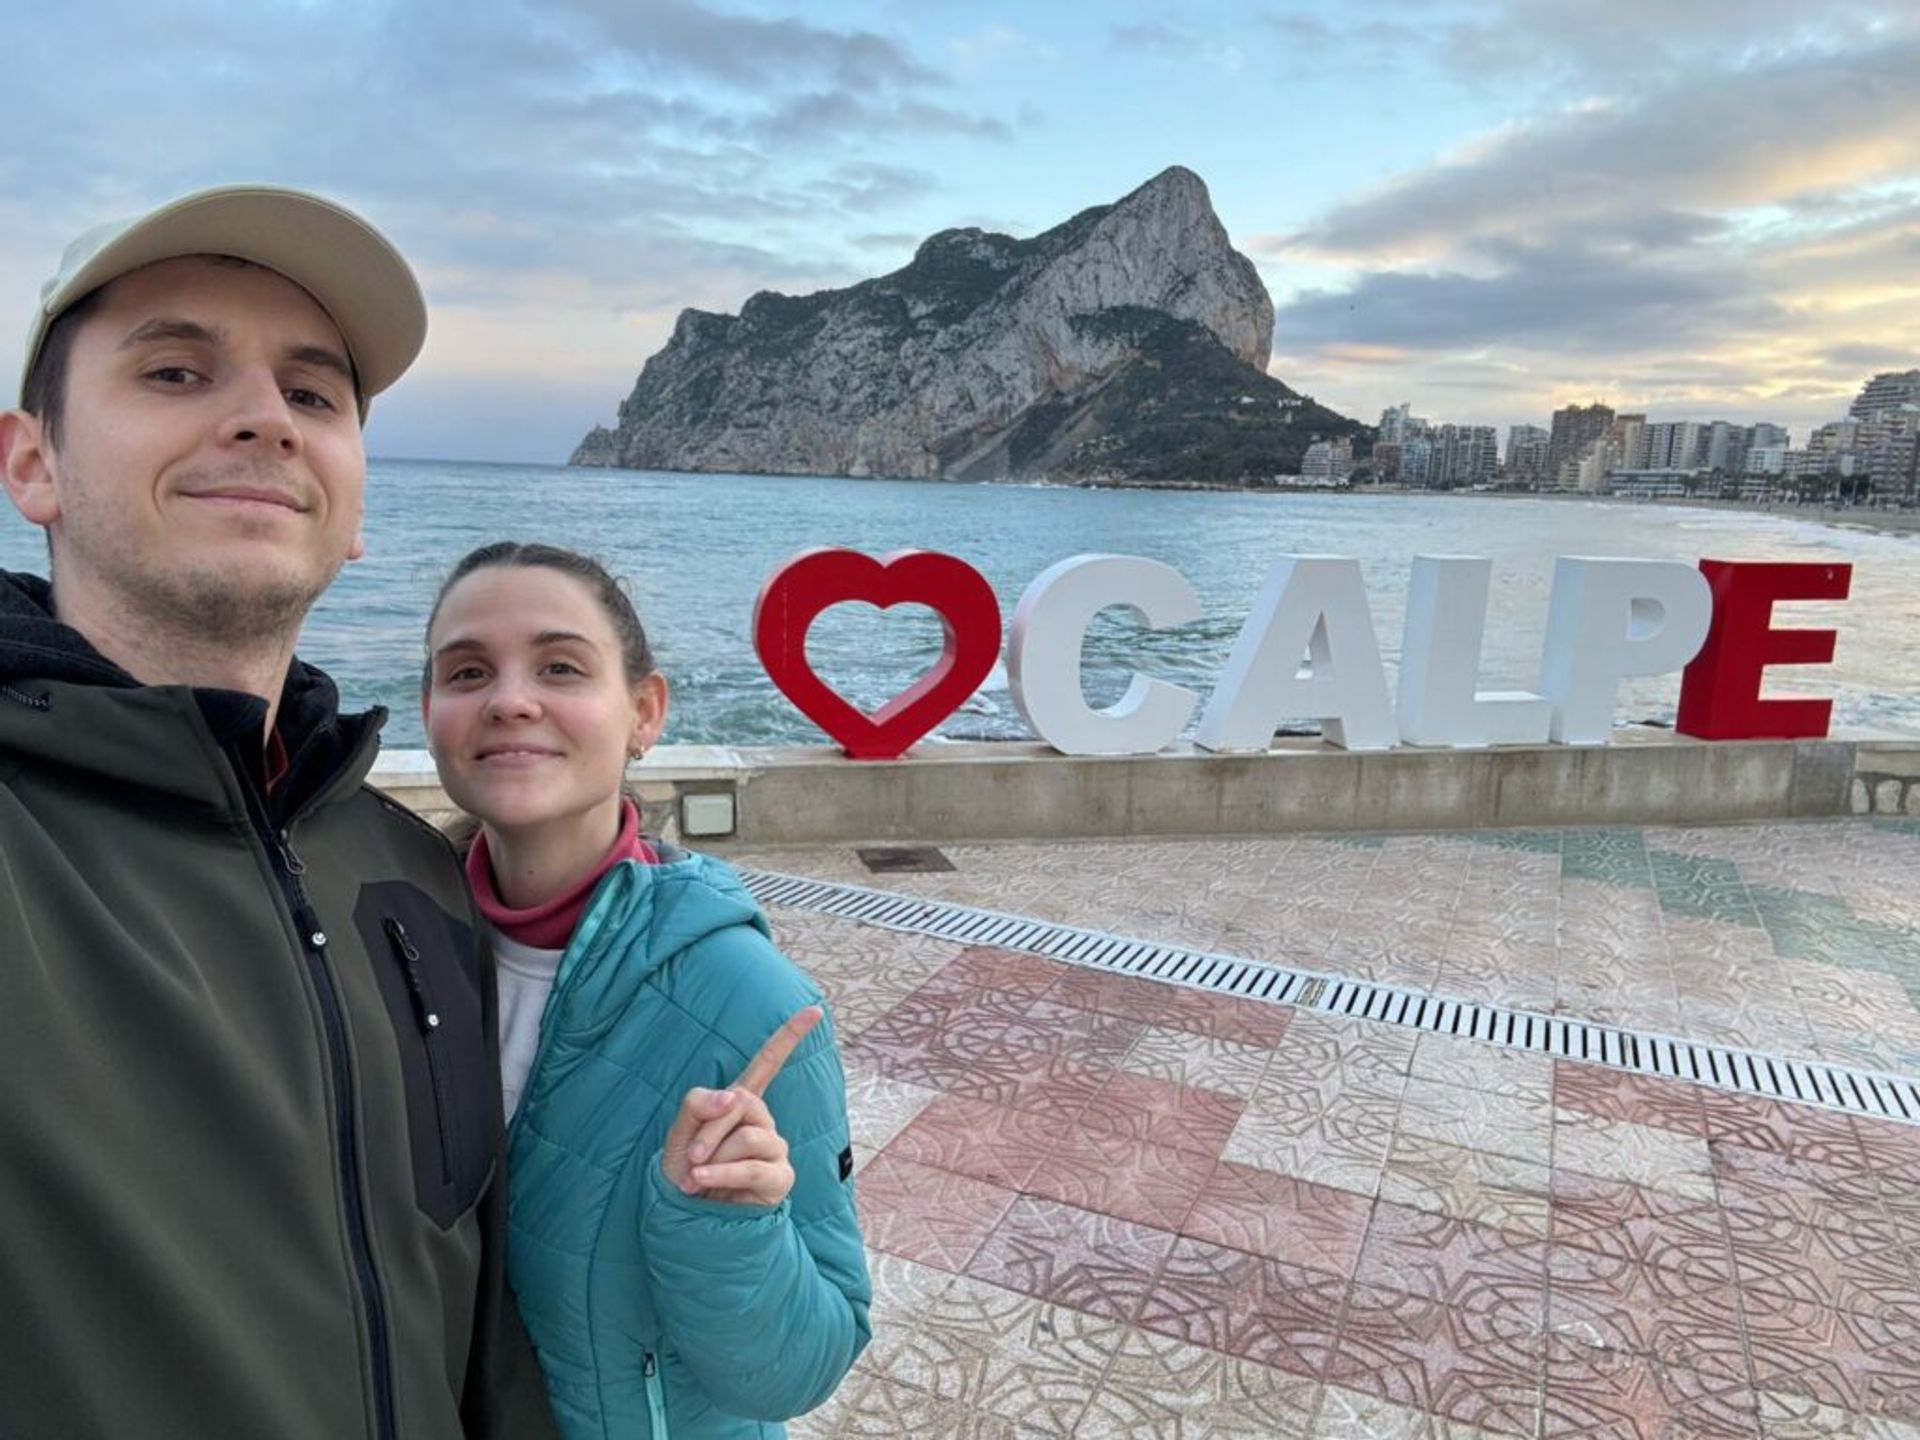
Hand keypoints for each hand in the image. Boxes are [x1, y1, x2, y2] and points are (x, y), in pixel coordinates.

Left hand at [660, 1005, 822, 1206]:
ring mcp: (775, 1149)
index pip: (769, 1062)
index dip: (791, 1035)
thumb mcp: (680, 1131)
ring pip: (746, 1135)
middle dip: (709, 1128)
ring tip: (697, 1177)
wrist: (687, 1217)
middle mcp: (764, 1121)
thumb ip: (698, 1103)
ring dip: (713, 1158)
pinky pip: (750, 1166)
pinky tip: (702, 1183)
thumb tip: (733, 1096)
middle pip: (741, 1102)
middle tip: (691, 1157)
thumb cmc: (686, 1171)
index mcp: (742, 1103)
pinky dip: (720, 1175)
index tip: (815, 1009)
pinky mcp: (779, 1177)